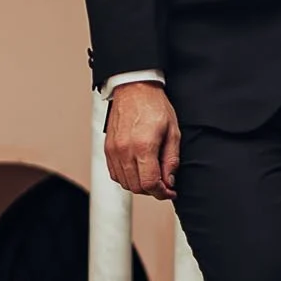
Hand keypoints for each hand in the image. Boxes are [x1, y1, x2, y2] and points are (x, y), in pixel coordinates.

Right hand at [105, 82, 179, 199]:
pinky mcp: (107, 148)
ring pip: (124, 183)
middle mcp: (125, 150)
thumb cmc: (154, 105)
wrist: (134, 88)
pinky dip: (126, 178)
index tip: (169, 191)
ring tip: (151, 177)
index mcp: (143, 146)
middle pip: (136, 187)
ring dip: (139, 185)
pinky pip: (115, 173)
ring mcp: (113, 150)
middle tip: (163, 185)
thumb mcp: (173, 132)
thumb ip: (171, 160)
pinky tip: (138, 171)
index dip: (161, 193)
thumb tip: (169, 181)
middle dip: (152, 191)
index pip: (149, 183)